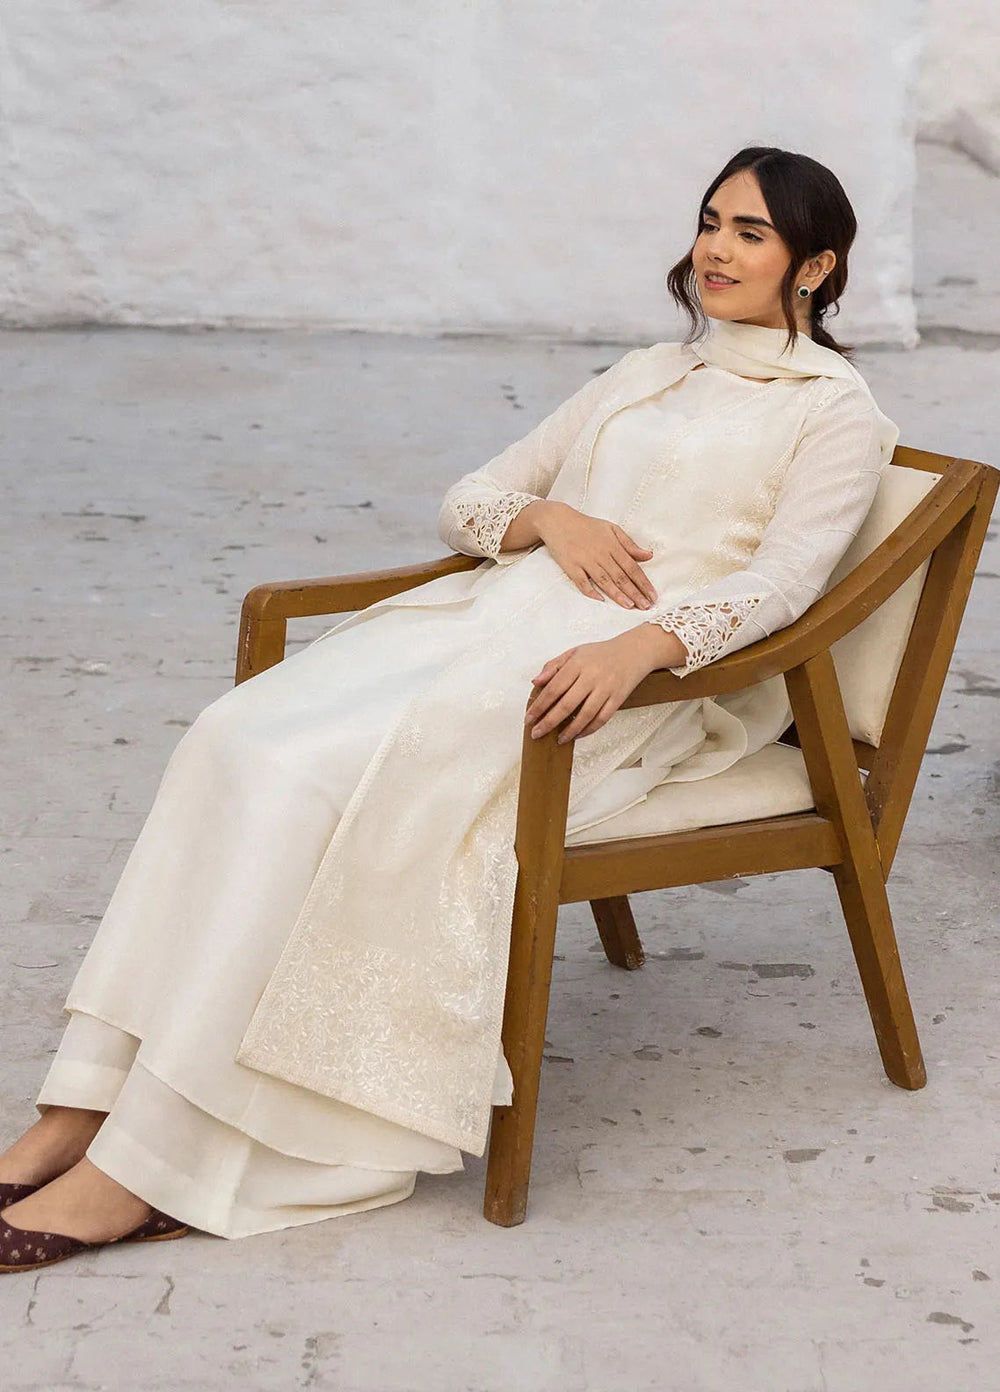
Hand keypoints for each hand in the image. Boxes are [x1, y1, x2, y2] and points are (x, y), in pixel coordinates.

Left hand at [524, 631, 655, 742]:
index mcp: (577, 663)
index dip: (539, 705)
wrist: (634, 651)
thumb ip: (553, 666)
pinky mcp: (618, 699)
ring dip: (570, 730)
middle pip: (567, 704)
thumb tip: (535, 682)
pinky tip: (578, 735)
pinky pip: (602, 719)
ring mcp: (606, 688)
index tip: (529, 718)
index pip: (553, 688)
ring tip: (558, 739)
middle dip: (549, 722)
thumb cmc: (601, 653)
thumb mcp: (575, 652)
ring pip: (585, 715)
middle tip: (536, 733)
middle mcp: (592, 676)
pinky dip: (589, 729)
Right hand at [530, 502, 657, 608]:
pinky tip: (600, 600)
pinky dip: (590, 591)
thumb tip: (648, 555)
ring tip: (630, 606)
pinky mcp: (571, 566)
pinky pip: (582, 582)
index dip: (643, 582)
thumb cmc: (587, 526)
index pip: (632, 567)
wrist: (558, 521)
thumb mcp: (611, 529)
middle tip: (646, 606)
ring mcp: (585, 561)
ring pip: (604, 581)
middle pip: (621, 577)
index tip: (653, 595)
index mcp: (612, 545)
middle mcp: (601, 554)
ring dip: (618, 594)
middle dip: (635, 593)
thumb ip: (629, 544)